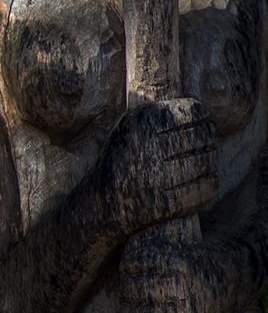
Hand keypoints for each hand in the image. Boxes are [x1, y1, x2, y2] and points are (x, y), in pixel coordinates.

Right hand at [100, 98, 217, 232]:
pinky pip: (204, 187)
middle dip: (208, 137)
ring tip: (208, 158)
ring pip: (205, 161)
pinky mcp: (167, 202)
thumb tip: (199, 109)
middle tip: (208, 140)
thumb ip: (155, 115)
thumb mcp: (128, 130)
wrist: (101, 203)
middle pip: (199, 136)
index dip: (202, 115)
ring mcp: (157, 176)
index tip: (204, 120)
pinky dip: (210, 181)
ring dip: (211, 158)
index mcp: (138, 126)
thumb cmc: (120, 159)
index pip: (188, 112)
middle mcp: (148, 148)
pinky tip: (208, 177)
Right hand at [118, 237, 230, 312]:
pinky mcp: (165, 255)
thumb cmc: (205, 308)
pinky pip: (129, 266)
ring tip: (142, 291)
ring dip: (128, 292)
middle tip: (136, 311)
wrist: (230, 271)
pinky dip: (131, 269)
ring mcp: (173, 277)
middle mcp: (182, 305)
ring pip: (127, 290)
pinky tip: (145, 273)